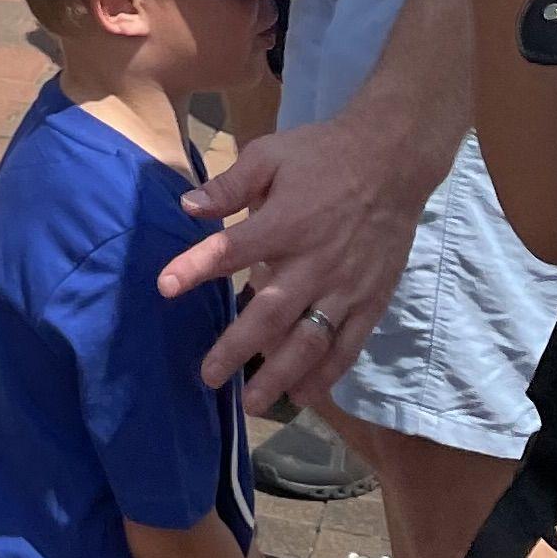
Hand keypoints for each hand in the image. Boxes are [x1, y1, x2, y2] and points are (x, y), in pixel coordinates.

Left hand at [158, 105, 431, 413]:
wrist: (391, 162)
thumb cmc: (322, 156)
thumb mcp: (270, 154)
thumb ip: (231, 185)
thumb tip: (188, 206)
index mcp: (284, 224)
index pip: (231, 251)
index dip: (196, 268)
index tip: (165, 287)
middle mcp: (312, 263)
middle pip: (269, 314)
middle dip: (237, 349)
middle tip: (209, 377)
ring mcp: (344, 288)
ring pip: (310, 341)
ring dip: (280, 375)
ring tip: (254, 403)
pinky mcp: (371, 301)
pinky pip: (348, 345)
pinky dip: (328, 374)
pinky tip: (305, 394)